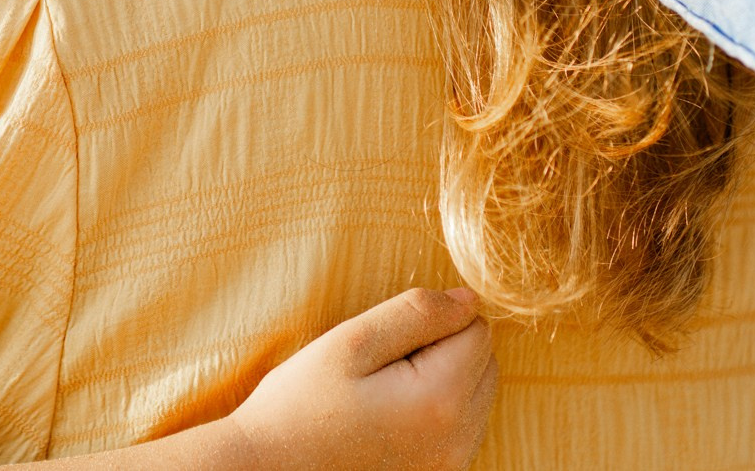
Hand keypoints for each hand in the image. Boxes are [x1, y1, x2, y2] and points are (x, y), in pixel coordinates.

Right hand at [224, 288, 497, 470]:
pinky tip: (391, 414)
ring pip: (478, 395)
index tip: (387, 339)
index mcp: (441, 401)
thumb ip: (417, 314)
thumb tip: (469, 301)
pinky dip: (437, 410)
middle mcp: (458, 441)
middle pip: (486, 364)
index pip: (478, 330)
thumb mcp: (353, 342)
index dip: (434, 320)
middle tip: (383, 362)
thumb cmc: (301, 404)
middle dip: (446, 349)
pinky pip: (462, 426)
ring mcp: (449, 465)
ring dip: (444, 380)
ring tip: (384, 389)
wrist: (269, 470)